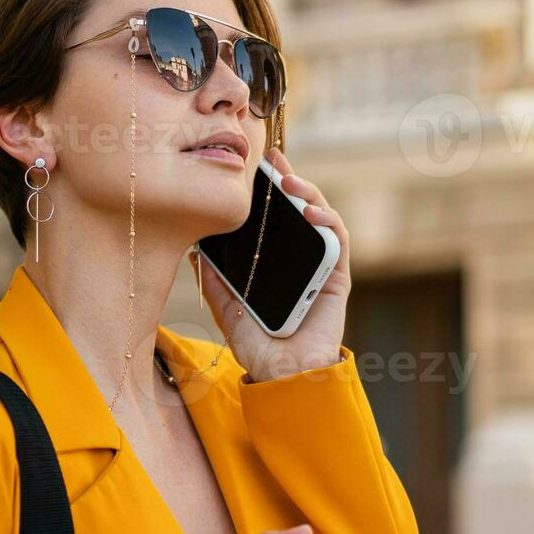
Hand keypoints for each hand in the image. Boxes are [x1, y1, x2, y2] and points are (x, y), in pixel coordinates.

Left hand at [190, 147, 352, 382]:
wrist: (282, 375)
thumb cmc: (257, 345)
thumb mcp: (226, 308)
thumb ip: (215, 279)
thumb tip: (195, 249)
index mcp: (276, 262)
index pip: (274, 218)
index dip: (268, 190)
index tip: (254, 167)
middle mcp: (301, 259)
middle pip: (300, 209)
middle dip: (288, 179)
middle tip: (272, 158)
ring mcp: (321, 266)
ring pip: (322, 217)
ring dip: (308, 193)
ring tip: (288, 180)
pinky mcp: (338, 278)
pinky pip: (338, 241)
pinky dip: (327, 221)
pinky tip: (310, 211)